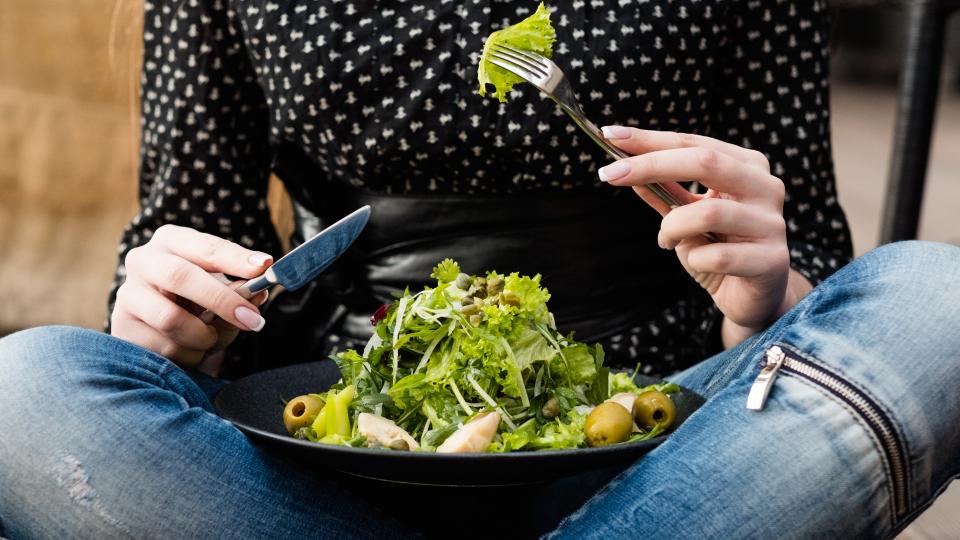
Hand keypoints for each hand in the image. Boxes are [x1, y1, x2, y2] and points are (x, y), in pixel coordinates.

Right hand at [111, 225, 272, 367]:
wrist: (158, 327)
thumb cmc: (196, 301)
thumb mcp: (221, 291)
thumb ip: (240, 291)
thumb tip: (258, 293)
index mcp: (172, 241)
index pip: (205, 246)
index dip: (235, 257)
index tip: (264, 266)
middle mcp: (143, 261)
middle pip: (180, 276)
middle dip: (222, 300)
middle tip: (253, 320)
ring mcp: (127, 294)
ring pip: (171, 319)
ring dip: (203, 336)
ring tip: (211, 339)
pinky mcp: (121, 327)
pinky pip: (162, 348)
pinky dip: (188, 354)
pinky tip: (189, 349)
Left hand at [597, 126, 808, 344]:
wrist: (751, 297)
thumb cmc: (717, 248)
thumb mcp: (684, 215)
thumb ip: (662, 191)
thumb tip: (623, 164)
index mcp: (747, 166)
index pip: (693, 143)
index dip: (650, 139)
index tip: (609, 135)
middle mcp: (766, 187)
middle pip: (705, 162)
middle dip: (651, 165)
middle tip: (609, 174)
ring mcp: (772, 223)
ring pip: (709, 213)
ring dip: (672, 227)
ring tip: (665, 239)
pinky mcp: (772, 260)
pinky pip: (718, 256)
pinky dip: (694, 258)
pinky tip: (696, 261)